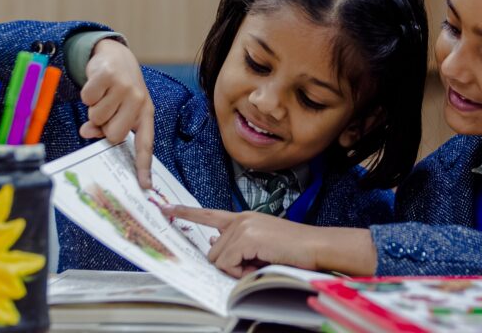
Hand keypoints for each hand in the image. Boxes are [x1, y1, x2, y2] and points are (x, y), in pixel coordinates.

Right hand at [79, 38, 154, 187]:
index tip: (144, 186)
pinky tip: (96, 85)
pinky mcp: (109, 76)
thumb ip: (106, 128)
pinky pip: (87, 98)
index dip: (143, 166)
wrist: (115, 56)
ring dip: (94, 108)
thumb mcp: (119, 109)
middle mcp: (138, 101)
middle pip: (114, 135)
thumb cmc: (118, 89)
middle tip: (106, 111)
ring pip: (97, 117)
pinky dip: (87, 94)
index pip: (145, 144)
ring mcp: (125, 88)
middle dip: (104, 127)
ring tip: (103, 96)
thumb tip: (86, 132)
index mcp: (145, 113)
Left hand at [163, 205, 377, 276]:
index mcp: (243, 218)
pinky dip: (241, 272)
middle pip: (212, 250)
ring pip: (218, 258)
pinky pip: (228, 263)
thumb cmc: (293, 249)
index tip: (165, 208)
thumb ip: (239, 244)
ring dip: (236, 269)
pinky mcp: (246, 237)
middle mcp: (240, 218)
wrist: (316, 246)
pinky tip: (259, 264)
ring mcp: (242, 226)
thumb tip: (217, 250)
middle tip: (253, 264)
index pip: (208, 214)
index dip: (185, 213)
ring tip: (259, 263)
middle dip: (229, 264)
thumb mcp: (261, 244)